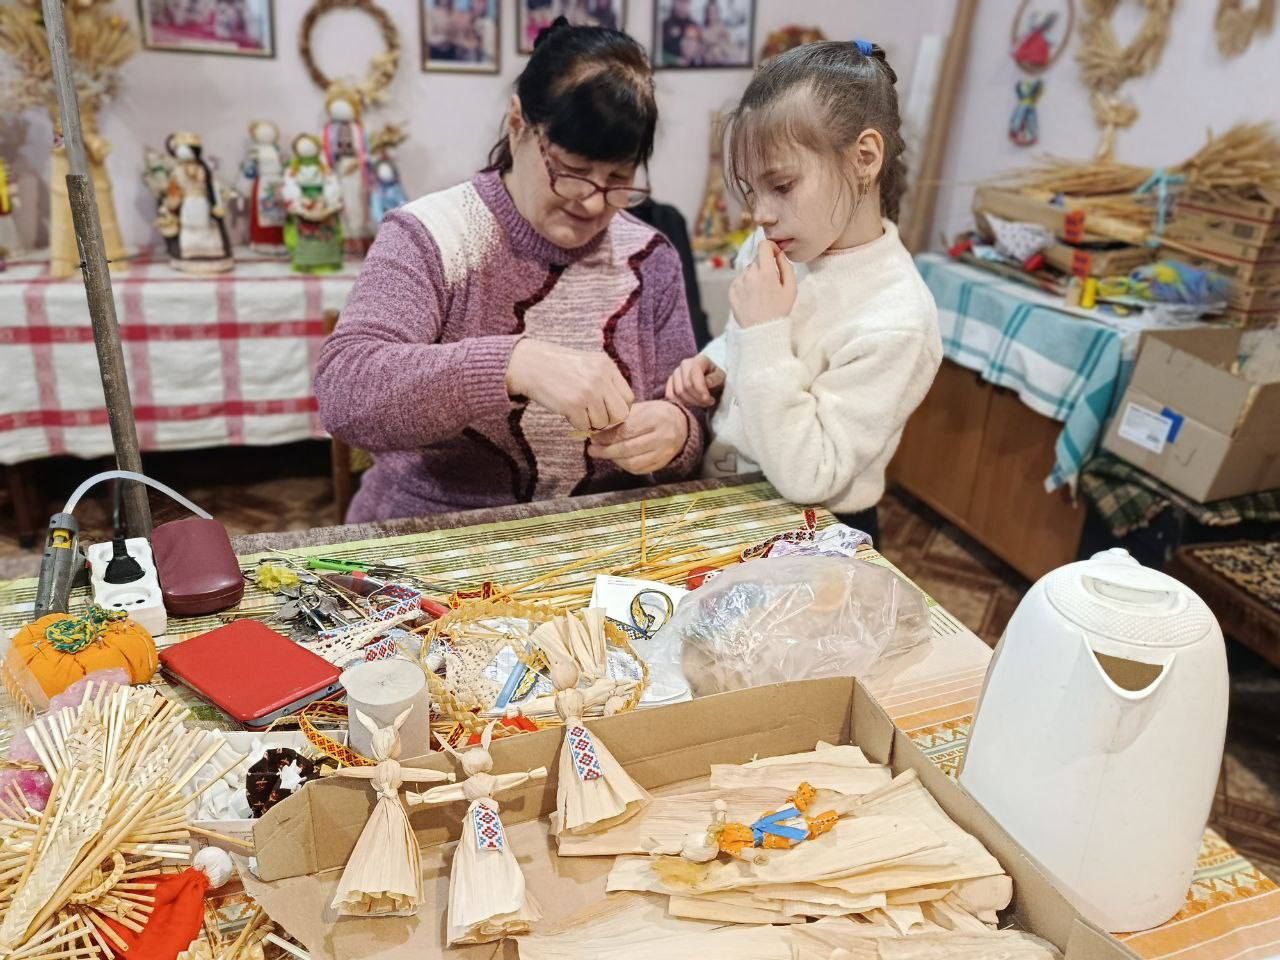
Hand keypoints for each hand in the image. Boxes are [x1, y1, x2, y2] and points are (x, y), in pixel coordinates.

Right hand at [506, 338, 633, 432]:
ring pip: (602, 423)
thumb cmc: (559, 367)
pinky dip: (577, 424)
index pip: (628, 398)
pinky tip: (568, 412)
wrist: (530, 364)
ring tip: (578, 410)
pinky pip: (585, 427)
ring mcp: (588, 392)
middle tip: (595, 416)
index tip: (607, 411)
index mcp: (607, 366)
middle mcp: (600, 378)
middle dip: (609, 421)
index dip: (619, 409)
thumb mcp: (589, 363)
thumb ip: (607, 381)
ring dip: (590, 422)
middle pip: (620, 414)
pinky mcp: (573, 405)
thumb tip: (622, 410)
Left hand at [588, 400, 688, 474]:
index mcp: (655, 418)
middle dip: (606, 450)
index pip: (626, 431)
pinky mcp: (662, 463)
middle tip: (592, 449)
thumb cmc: (655, 414)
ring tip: (602, 454)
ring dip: (613, 460)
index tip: (594, 437)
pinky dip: (624, 466)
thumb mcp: (642, 408)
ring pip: (632, 462)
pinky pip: (639, 469)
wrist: (681, 425)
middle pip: (628, 448)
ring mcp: (664, 453)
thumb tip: (598, 430)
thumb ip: (622, 418)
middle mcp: (662, 436)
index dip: (607, 436)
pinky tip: (616, 459)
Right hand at [665, 355, 725, 407]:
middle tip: (709, 403)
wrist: (708, 377)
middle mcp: (684, 364)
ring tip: (702, 403)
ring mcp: (675, 372)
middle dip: (698, 398)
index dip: (701, 389)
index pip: (694, 375)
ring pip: (678, 392)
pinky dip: (680, 402)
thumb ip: (715, 378)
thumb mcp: (721, 376)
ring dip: (691, 402)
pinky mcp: (670, 381)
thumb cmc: (715, 377)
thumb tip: (707, 382)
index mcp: (699, 360)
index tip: (709, 400)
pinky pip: (670, 395)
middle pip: (686, 386)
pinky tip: (691, 403)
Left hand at [729, 240, 797, 328]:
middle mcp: (750, 275)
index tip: (774, 254)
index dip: (770, 247)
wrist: (762, 330)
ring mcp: (739, 283)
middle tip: (770, 283)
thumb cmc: (779, 310)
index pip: (763, 246)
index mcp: (766, 272)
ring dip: (754, 276)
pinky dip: (746, 285)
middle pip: (756, 260)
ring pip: (748, 271)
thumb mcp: (791, 288)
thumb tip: (779, 254)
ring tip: (761, 293)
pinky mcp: (731, 291)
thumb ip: (786, 266)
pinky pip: (739, 280)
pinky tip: (752, 298)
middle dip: (764, 266)